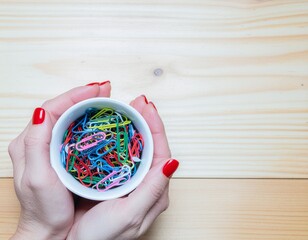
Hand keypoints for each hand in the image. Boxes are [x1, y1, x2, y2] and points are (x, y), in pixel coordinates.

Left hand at [9, 83, 110, 239]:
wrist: (48, 230)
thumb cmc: (43, 208)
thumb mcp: (37, 177)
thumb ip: (36, 144)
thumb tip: (40, 111)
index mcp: (30, 142)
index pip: (53, 108)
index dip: (75, 95)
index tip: (97, 90)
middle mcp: (38, 140)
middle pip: (62, 109)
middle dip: (84, 96)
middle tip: (106, 89)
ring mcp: (51, 147)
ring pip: (70, 118)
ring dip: (88, 106)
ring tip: (106, 98)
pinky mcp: (62, 155)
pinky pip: (76, 131)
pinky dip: (89, 121)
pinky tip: (101, 120)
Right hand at [66, 95, 178, 239]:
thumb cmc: (103, 236)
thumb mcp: (131, 215)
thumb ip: (153, 190)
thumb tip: (172, 162)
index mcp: (155, 190)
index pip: (161, 151)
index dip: (155, 126)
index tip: (147, 107)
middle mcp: (147, 183)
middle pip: (151, 146)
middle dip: (146, 122)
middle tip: (137, 103)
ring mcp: (132, 181)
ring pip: (137, 148)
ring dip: (135, 127)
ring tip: (128, 110)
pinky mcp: (118, 180)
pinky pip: (123, 154)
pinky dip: (121, 139)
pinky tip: (113, 129)